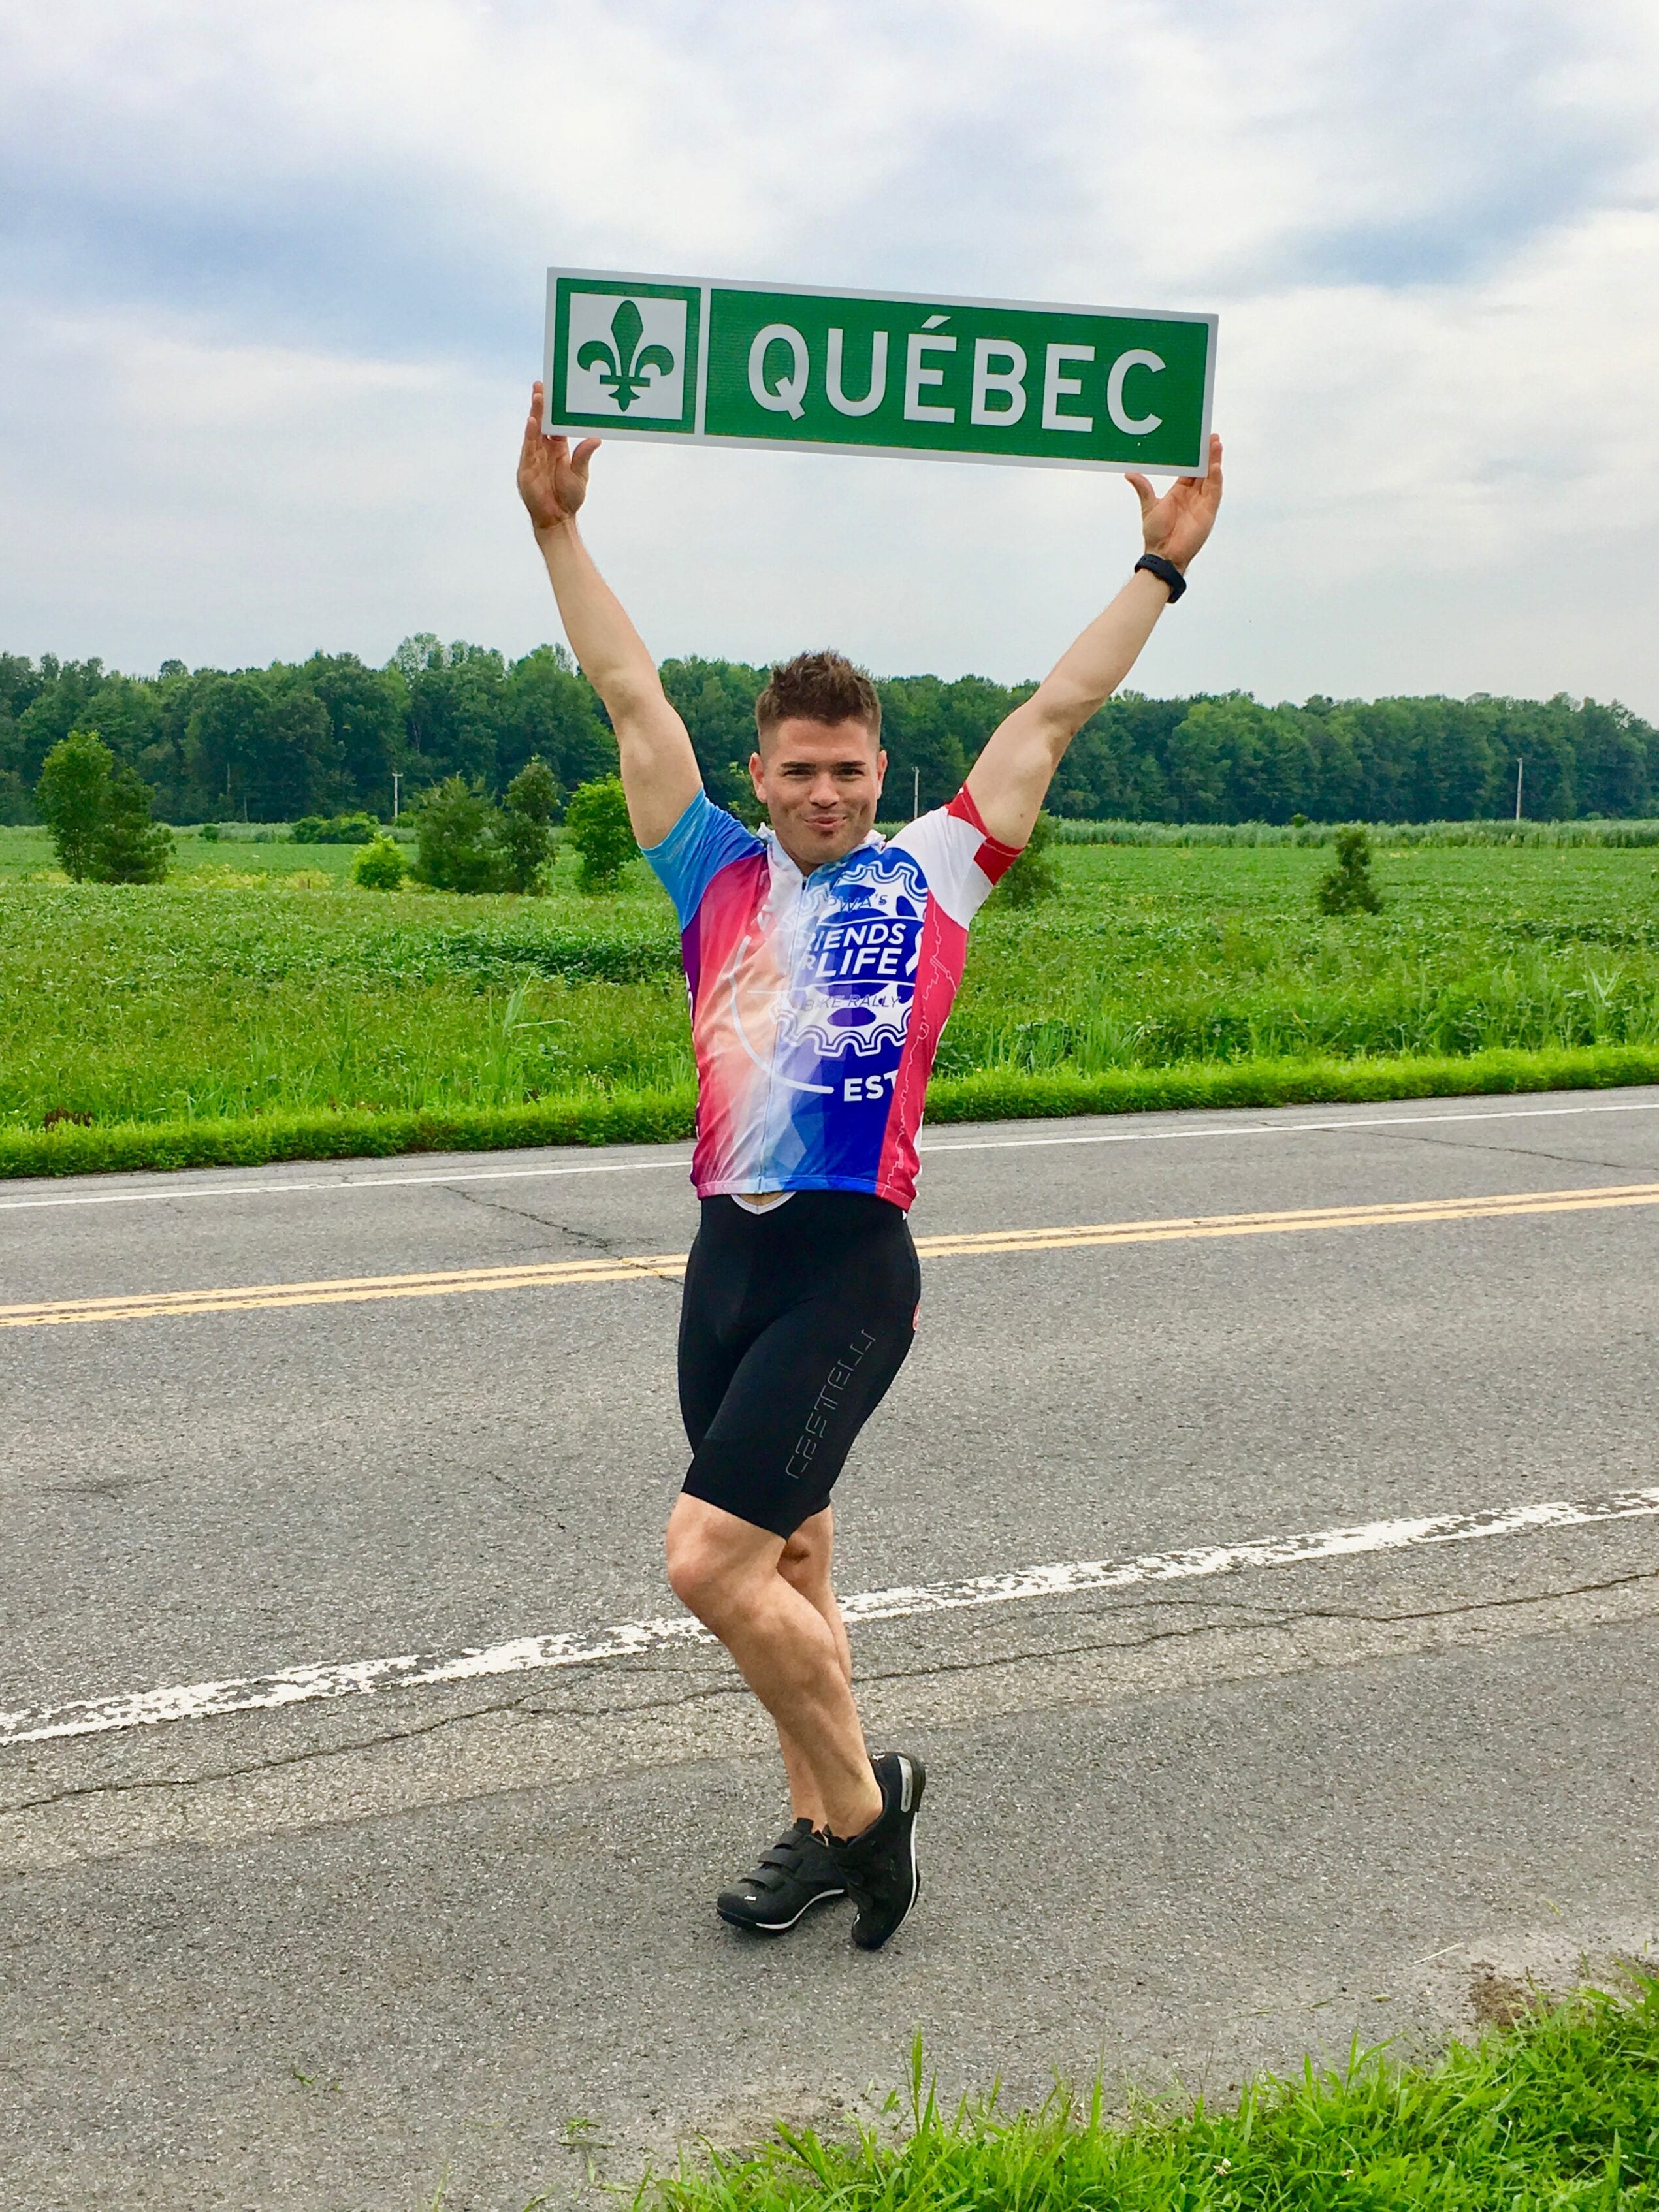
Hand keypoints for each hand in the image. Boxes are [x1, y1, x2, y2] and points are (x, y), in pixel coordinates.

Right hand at [517, 381, 599, 532]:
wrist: (557, 518)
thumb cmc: (569, 497)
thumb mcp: (580, 474)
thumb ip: (584, 455)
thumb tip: (596, 438)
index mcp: (557, 448)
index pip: (554, 424)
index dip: (554, 409)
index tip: (554, 391)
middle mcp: (544, 449)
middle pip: (541, 422)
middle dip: (541, 404)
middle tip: (541, 385)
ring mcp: (533, 457)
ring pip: (533, 431)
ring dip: (535, 413)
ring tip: (538, 397)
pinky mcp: (526, 467)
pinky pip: (528, 447)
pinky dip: (530, 434)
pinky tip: (532, 421)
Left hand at [1125, 431, 1222, 573]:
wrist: (1162, 553)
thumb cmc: (1156, 534)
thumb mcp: (1149, 506)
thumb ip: (1143, 488)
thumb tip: (1130, 474)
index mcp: (1180, 492)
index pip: (1190, 470)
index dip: (1195, 456)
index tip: (1198, 440)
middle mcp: (1193, 495)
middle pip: (1203, 470)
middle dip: (1208, 454)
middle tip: (1211, 437)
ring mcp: (1202, 503)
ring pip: (1211, 478)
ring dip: (1214, 462)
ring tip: (1216, 445)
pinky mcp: (1209, 512)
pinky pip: (1214, 493)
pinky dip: (1216, 479)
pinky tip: (1216, 467)